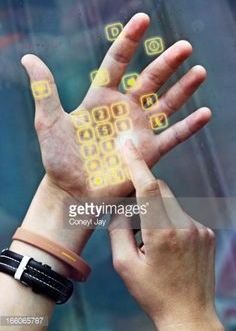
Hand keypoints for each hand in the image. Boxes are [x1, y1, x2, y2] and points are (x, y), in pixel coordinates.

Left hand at [21, 13, 210, 198]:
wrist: (72, 192)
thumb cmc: (59, 159)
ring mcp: (138, 130)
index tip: (143, 19)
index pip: (118, 63)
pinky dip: (189, 126)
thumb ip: (45, 91)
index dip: (129, 40)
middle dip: (167, 63)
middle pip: (149, 80)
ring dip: (184, 88)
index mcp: (101, 99)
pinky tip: (206, 113)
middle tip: (184, 46)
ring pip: (166, 104)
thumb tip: (29, 57)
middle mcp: (124, 110)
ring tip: (200, 70)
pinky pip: (173, 136)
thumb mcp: (48, 123)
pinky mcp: (148, 152)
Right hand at [109, 139, 223, 330]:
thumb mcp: (124, 264)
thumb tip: (120, 206)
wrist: (189, 315)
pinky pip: (183, 214)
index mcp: (161, 233)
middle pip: (160, 189)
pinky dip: (170, 220)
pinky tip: (168, 246)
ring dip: (156, 211)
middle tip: (134, 218)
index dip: (137, 164)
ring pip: (171, 202)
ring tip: (152, 242)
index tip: (127, 146)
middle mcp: (185, 226)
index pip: (148, 187)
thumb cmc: (153, 293)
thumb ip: (118, 228)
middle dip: (144, 194)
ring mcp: (199, 229)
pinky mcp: (207, 233)